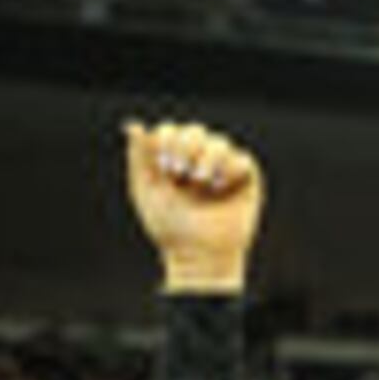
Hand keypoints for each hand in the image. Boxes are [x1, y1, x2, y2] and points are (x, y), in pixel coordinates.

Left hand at [124, 119, 263, 295]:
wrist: (198, 254)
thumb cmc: (170, 228)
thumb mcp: (146, 190)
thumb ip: (138, 156)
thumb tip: (132, 125)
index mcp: (173, 161)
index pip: (171, 131)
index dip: (166, 141)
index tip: (163, 167)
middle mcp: (199, 161)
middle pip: (195, 131)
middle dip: (185, 146)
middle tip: (179, 171)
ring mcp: (223, 169)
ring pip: (219, 142)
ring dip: (207, 158)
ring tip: (201, 180)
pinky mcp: (246, 180)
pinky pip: (242, 160)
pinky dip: (229, 170)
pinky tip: (220, 186)